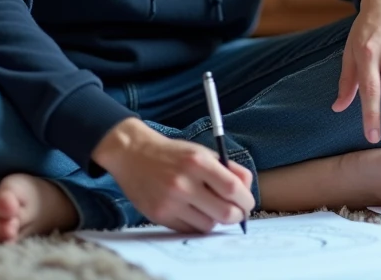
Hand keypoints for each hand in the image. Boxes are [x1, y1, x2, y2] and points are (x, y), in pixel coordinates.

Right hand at [92, 118, 254, 232]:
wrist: (132, 154)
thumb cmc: (173, 154)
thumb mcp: (202, 152)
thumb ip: (228, 169)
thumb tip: (248, 190)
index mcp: (198, 162)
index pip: (233, 189)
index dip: (246, 200)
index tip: (247, 203)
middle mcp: (183, 183)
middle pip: (225, 213)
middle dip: (237, 215)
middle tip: (237, 213)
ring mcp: (170, 201)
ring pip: (209, 224)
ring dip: (216, 219)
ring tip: (210, 208)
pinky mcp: (159, 215)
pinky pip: (189, 229)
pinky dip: (198, 223)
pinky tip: (194, 211)